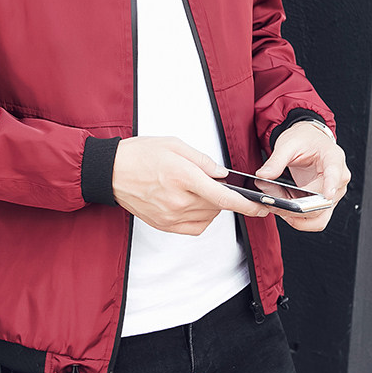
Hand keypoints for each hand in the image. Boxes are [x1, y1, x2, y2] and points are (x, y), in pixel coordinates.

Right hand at [112, 136, 270, 235]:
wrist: (110, 173)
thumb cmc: (139, 155)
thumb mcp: (174, 145)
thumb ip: (203, 160)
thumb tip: (223, 174)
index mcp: (183, 176)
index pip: (223, 197)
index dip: (246, 204)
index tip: (261, 207)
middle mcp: (178, 200)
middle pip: (217, 206)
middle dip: (222, 194)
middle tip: (210, 180)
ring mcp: (170, 216)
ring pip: (208, 217)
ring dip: (211, 205)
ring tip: (195, 188)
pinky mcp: (164, 225)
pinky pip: (195, 227)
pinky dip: (202, 217)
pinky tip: (193, 204)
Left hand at [255, 121, 350, 231]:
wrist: (308, 140)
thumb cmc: (304, 139)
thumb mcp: (287, 144)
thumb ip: (276, 160)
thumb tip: (263, 175)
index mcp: (333, 159)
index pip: (335, 174)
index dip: (331, 185)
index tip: (327, 194)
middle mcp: (338, 179)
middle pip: (325, 203)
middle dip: (299, 207)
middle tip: (277, 203)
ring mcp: (334, 193)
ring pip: (320, 217)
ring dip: (298, 218)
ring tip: (279, 208)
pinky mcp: (325, 203)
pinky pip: (314, 219)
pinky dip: (298, 218)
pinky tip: (285, 209)